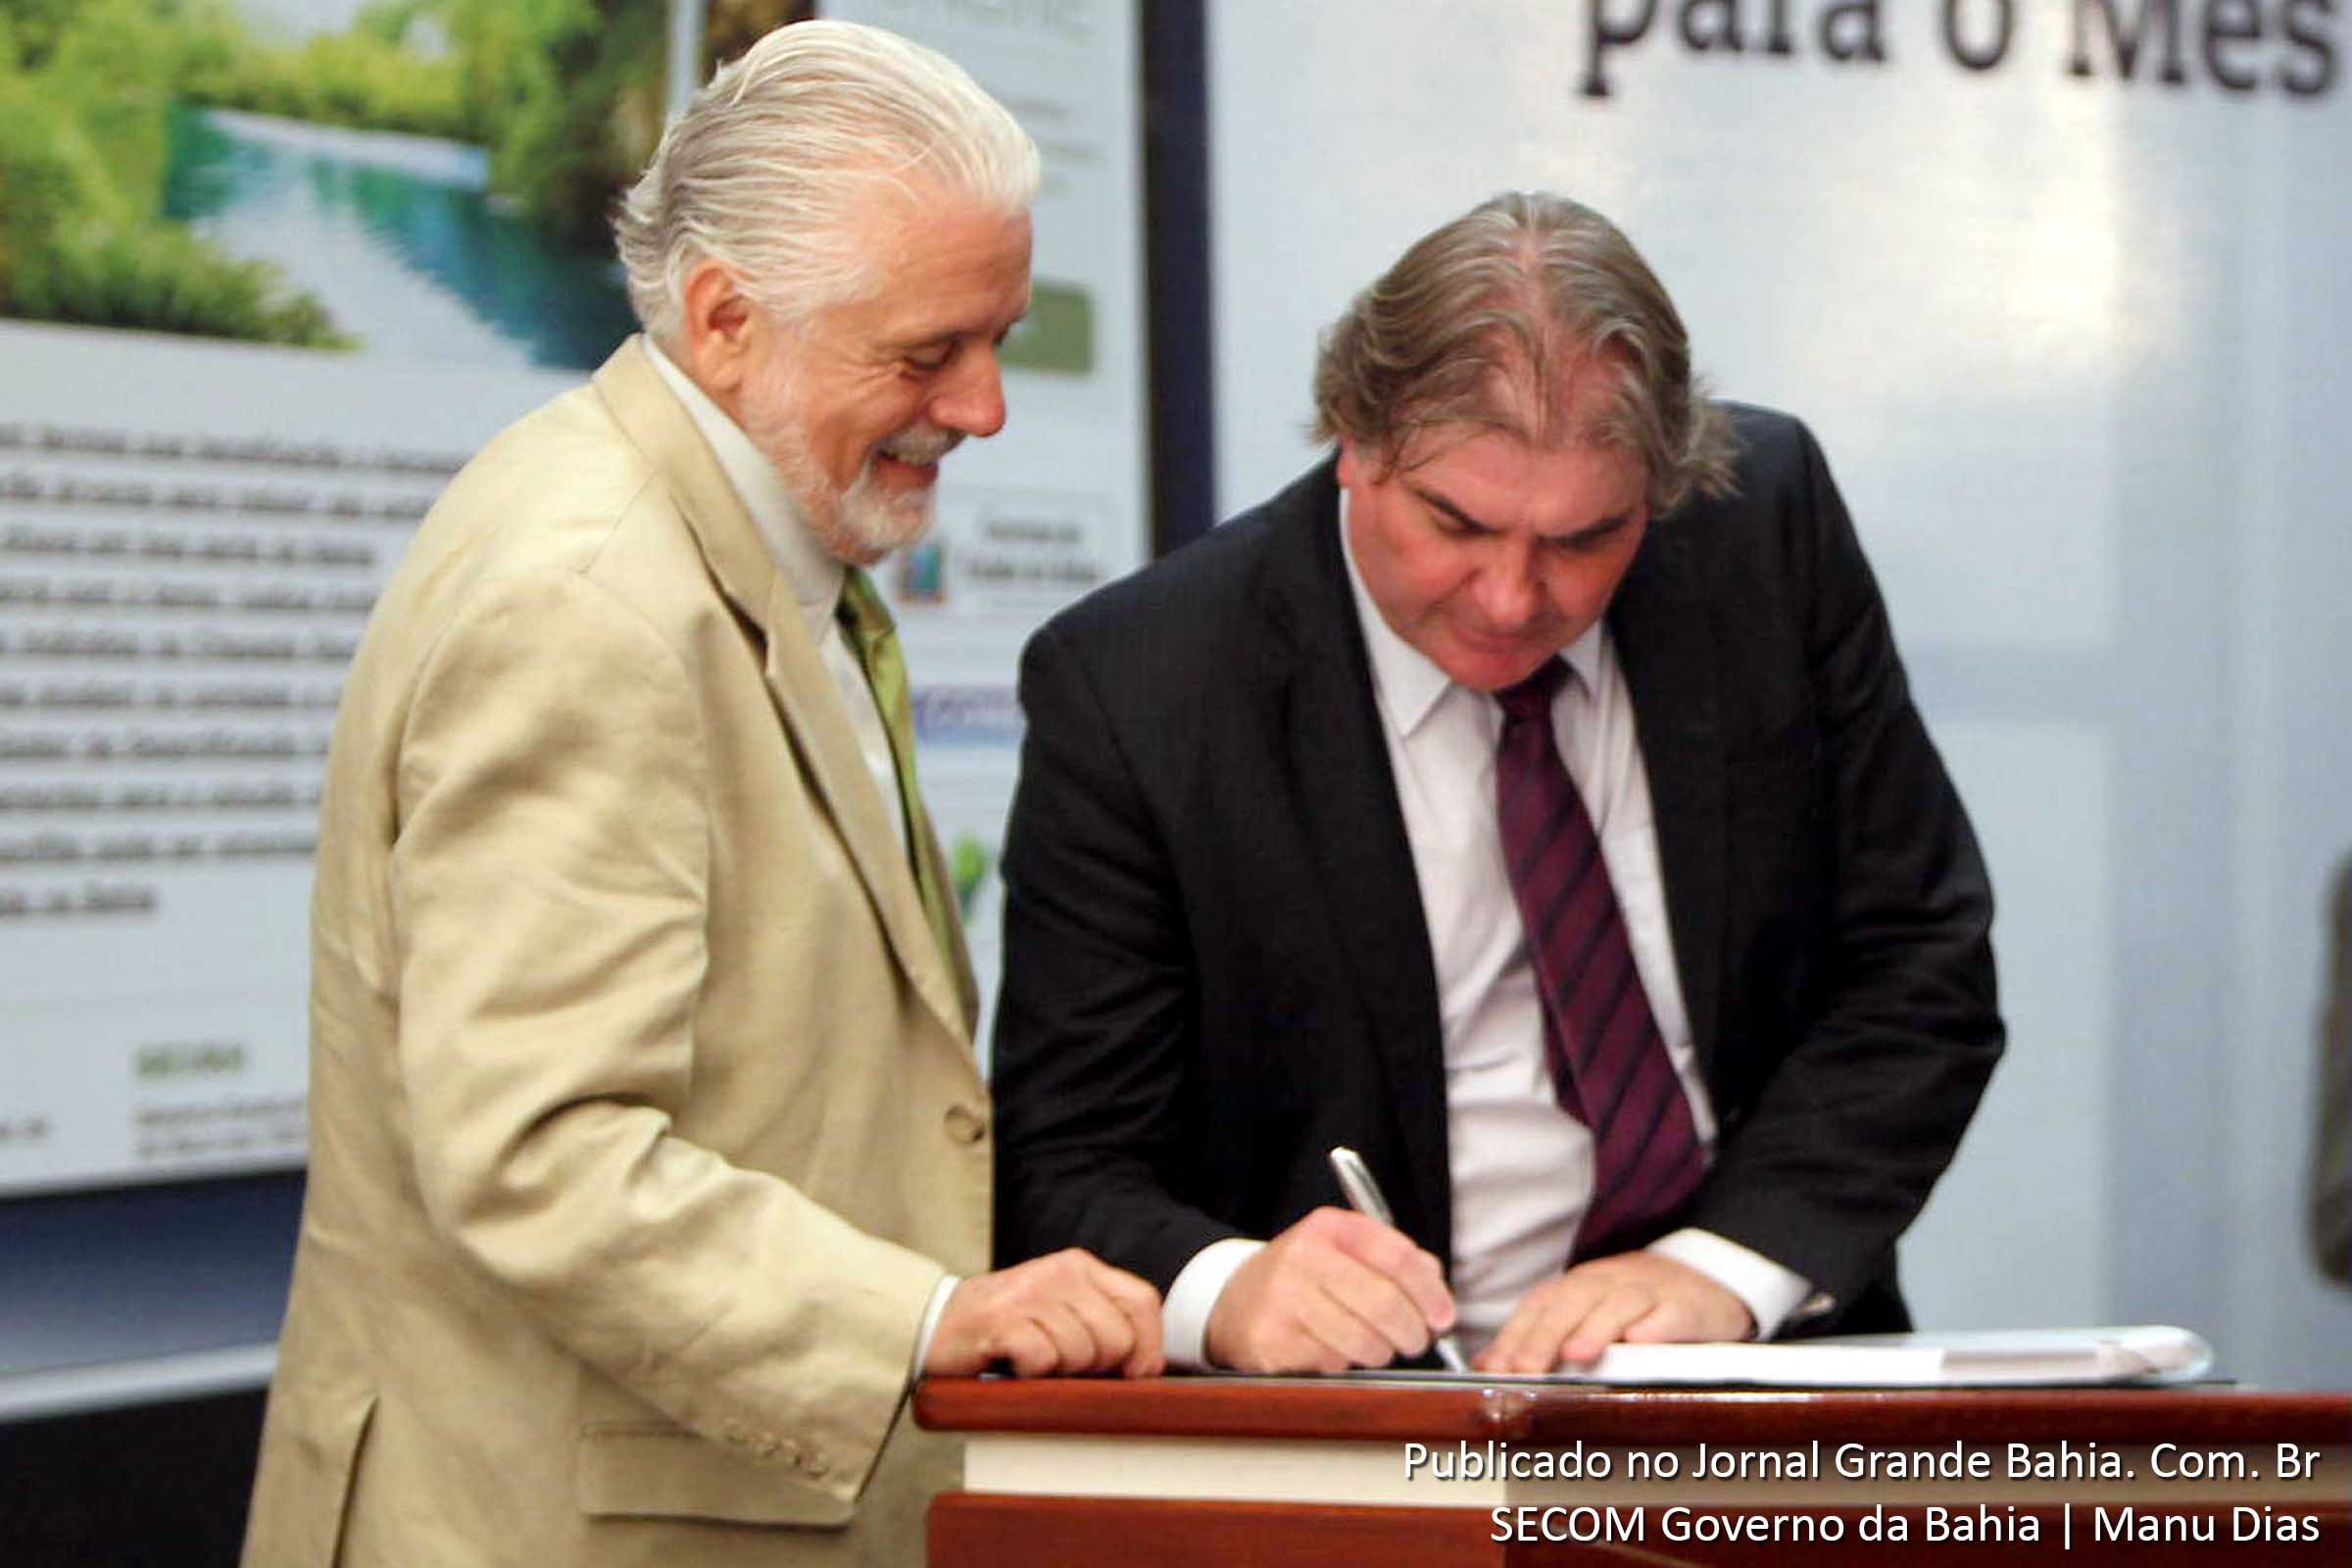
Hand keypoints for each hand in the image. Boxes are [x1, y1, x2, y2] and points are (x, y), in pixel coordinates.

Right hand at [925, 1249, 1164, 1377]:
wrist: (935, 1328)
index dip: (1148, 1347)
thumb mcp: (1060, 1314)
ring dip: (1057, 1373)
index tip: (1134, 1374)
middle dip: (1095, 1368)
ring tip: (1029, 1361)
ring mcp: (1028, 1293)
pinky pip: (1043, 1362)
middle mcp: (1058, 1271)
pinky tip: (1010, 1365)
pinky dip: (1029, 1376)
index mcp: (1079, 1267)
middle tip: (1060, 1366)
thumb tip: (1148, 1366)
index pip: (1142, 1302)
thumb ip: (1103, 1325)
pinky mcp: (1000, 1319)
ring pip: (1081, 1354)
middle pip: (1117, 1338)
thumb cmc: (1006, 1331)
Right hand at [1205, 1206, 1455, 1373]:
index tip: (1443, 1316)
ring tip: (1374, 1347)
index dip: (1429, 1291)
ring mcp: (1283, 1298)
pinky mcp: (1271, 1340)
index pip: (1397, 1255)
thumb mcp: (1342, 1251)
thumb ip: (1393, 1260)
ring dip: (1380, 1353)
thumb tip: (1435, 1286)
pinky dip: (1342, 1365)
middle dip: (1412, 1331)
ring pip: (1362, 1340)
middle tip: (1415, 1341)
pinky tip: (1332, 1351)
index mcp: (1329, 1228)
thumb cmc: (1301, 1278)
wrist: (1232, 1301)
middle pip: (1384, 1302)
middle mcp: (1303, 1256)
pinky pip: (1331, 1363)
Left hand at [1474, 1251, 1752, 1372]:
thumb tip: (1486, 1367)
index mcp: (1574, 1289)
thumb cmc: (1630, 1306)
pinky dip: (1655, 1328)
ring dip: (1595, 1329)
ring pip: (1617, 1306)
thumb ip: (1535, 1337)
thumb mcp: (1580, 1313)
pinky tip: (1641, 1343)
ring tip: (1576, 1355)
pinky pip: (1669, 1315)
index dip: (1515, 1337)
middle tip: (1526, 1368)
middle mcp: (1605, 1285)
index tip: (1496, 1369)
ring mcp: (1646, 1292)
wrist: (1701, 1280)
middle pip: (1570, 1304)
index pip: (1537, 1308)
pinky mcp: (1685, 1306)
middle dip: (1545, 1337)